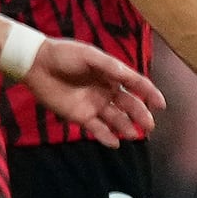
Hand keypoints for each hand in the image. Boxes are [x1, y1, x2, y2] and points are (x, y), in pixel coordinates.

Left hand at [16, 38, 163, 145]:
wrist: (35, 64)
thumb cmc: (63, 54)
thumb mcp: (88, 55)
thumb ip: (108, 65)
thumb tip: (127, 75)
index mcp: (112, 74)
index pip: (136, 85)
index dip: (150, 93)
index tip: (161, 104)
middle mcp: (107, 91)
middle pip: (129, 105)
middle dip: (141, 115)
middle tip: (149, 126)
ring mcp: (94, 104)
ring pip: (116, 119)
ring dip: (126, 127)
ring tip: (133, 134)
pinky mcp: (80, 115)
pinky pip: (97, 128)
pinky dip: (106, 136)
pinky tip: (115, 142)